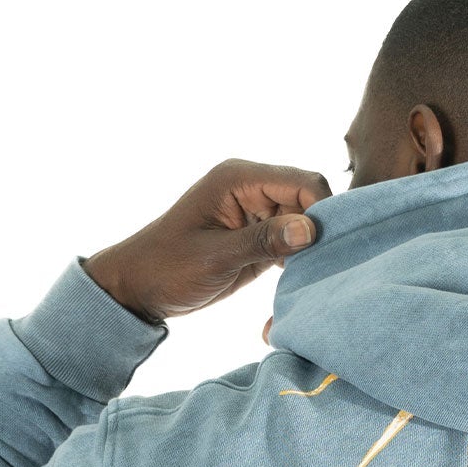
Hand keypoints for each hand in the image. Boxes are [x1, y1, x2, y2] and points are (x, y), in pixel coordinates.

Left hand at [83, 158, 330, 322]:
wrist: (140, 287)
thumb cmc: (168, 267)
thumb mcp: (216, 257)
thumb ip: (264, 240)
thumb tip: (310, 229)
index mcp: (238, 179)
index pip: (302, 181)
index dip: (323, 209)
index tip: (327, 246)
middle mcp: (251, 189)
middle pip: (308, 200)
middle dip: (319, 230)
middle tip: (322, 267)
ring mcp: (256, 213)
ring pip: (304, 222)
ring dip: (311, 248)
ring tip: (311, 277)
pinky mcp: (257, 237)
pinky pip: (291, 241)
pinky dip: (298, 260)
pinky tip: (298, 281)